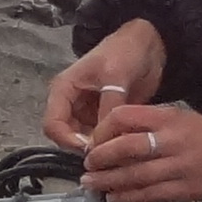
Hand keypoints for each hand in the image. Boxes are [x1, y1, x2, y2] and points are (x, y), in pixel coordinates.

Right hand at [42, 20, 167, 153]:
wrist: (149, 45)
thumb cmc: (126, 51)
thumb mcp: (116, 76)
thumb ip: (108, 107)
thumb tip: (103, 140)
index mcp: (64, 90)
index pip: (53, 125)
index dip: (67, 141)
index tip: (90, 149)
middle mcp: (71, 104)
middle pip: (66, 137)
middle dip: (83, 148)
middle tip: (106, 155)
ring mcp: (87, 113)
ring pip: (83, 141)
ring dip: (97, 149)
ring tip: (116, 154)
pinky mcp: (103, 119)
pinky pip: (100, 138)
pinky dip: (109, 145)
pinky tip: (123, 148)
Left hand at [79, 99, 201, 201]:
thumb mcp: (180, 118)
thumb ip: (151, 126)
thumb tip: (116, 140)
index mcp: (167, 118)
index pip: (124, 117)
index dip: (102, 131)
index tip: (94, 141)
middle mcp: (170, 140)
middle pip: (124, 148)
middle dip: (99, 159)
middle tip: (86, 166)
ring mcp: (178, 166)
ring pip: (134, 175)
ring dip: (108, 182)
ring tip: (91, 185)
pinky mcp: (186, 188)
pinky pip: (150, 194)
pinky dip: (129, 197)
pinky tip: (114, 198)